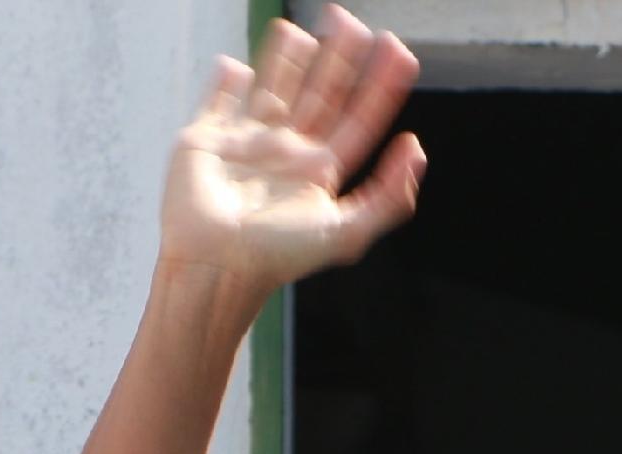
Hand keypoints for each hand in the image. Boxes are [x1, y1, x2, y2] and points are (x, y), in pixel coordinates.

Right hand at [160, 6, 425, 302]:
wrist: (216, 262)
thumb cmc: (278, 256)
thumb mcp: (346, 233)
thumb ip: (388, 197)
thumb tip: (416, 148)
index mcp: (319, 175)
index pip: (358, 121)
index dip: (380, 88)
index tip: (398, 51)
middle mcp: (287, 156)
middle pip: (320, 96)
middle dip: (338, 60)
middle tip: (352, 21)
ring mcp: (246, 144)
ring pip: (273, 89)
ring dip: (288, 60)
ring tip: (301, 30)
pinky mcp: (206, 140)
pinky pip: (218, 101)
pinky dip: (226, 81)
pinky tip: (236, 65)